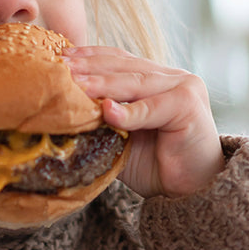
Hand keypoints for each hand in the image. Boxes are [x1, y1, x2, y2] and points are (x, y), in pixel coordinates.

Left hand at [63, 47, 223, 198]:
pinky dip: (129, 112)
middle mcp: (170, 76)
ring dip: (103, 85)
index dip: (87, 56)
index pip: (116, 59)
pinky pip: (152, 108)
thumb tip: (59, 107)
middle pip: (123, 67)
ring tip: (76, 86)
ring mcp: (183, 87)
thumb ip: (100, 117)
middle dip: (88, 67)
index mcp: (154, 77)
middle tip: (58, 68)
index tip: (57, 57)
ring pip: (135, 83)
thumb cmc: (154, 164)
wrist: (191, 192)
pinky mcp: (189, 106)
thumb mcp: (120, 135)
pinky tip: (107, 111)